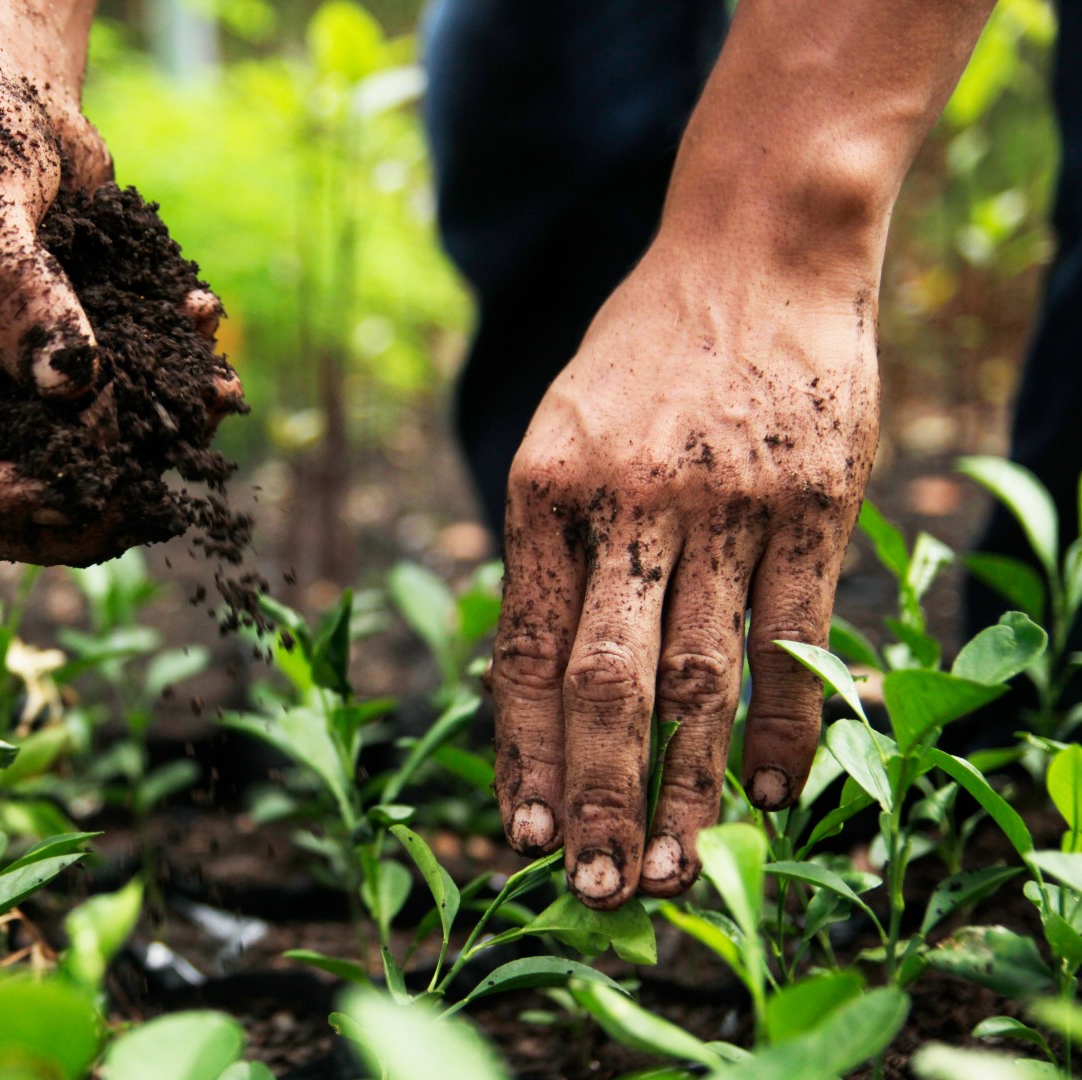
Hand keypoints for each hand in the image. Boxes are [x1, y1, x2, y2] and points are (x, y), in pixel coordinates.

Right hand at [0, 3, 232, 566]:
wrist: (1, 86)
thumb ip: (11, 285)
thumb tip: (71, 384)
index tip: (70, 483)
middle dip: (64, 510)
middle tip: (145, 499)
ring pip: (40, 483)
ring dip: (123, 475)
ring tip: (194, 427)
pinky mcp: (41, 383)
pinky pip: (96, 431)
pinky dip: (157, 417)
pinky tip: (210, 378)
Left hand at [488, 236, 878, 908]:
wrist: (757, 246)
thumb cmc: (644, 354)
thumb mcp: (562, 429)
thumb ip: (550, 545)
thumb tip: (536, 684)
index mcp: (544, 483)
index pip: (522, 648)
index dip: (521, 752)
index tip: (524, 833)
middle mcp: (628, 498)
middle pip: (604, 681)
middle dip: (597, 797)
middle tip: (599, 887)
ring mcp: (727, 500)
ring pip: (702, 676)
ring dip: (687, 786)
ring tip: (676, 866)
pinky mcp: (814, 499)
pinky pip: (795, 637)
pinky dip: (781, 724)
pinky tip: (766, 793)